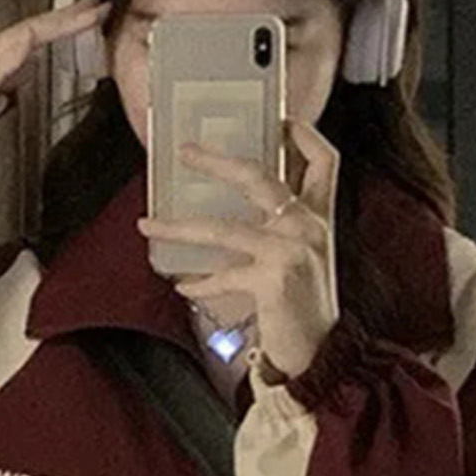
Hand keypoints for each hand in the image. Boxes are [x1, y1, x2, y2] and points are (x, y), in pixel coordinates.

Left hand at [0, 0, 110, 98]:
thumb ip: (9, 60)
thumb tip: (27, 41)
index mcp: (16, 40)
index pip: (53, 25)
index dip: (76, 19)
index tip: (99, 11)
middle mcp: (19, 37)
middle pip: (54, 19)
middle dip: (79, 10)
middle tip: (104, 2)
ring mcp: (20, 43)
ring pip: (52, 24)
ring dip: (74, 16)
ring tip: (94, 10)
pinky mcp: (21, 52)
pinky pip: (49, 34)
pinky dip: (64, 28)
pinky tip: (70, 30)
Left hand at [137, 118, 341, 379]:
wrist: (323, 355)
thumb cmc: (306, 308)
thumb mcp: (304, 259)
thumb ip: (282, 229)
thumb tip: (237, 209)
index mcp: (321, 217)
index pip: (326, 160)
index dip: (303, 135)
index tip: (278, 120)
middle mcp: (310, 227)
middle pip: (260, 176)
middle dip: (216, 161)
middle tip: (184, 152)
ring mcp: (292, 250)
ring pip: (223, 228)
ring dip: (178, 226)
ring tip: (149, 224)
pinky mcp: (274, 279)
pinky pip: (223, 275)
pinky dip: (199, 282)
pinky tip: (185, 286)